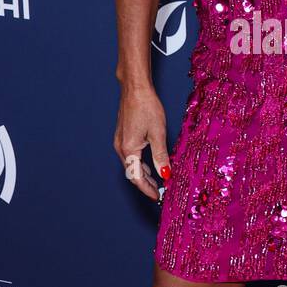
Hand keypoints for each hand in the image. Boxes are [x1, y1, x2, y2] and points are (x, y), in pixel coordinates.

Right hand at [114, 84, 170, 202]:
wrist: (135, 89)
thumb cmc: (147, 107)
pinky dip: (141, 165)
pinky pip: (131, 157)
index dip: (147, 189)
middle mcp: (121, 148)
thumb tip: (165, 174)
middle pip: (132, 173)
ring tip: (158, 182)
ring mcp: (120, 142)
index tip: (157, 197)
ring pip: (131, 166)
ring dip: (144, 175)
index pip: (137, 177)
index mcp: (128, 149)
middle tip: (160, 192)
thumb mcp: (158, 133)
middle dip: (146, 184)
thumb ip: (160, 155)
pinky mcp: (123, 137)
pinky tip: (150, 166)